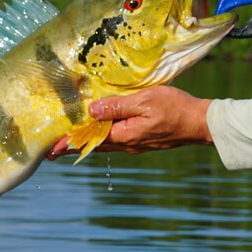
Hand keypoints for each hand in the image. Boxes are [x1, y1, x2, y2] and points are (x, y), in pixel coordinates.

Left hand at [46, 86, 211, 158]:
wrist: (200, 123)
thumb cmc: (174, 108)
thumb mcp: (145, 101)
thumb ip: (117, 106)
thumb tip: (91, 110)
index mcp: (124, 136)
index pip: (90, 140)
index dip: (69, 142)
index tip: (51, 148)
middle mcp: (127, 144)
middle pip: (94, 146)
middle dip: (73, 146)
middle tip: (52, 150)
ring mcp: (135, 144)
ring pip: (105, 144)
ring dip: (87, 142)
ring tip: (70, 142)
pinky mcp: (142, 140)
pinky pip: (116, 140)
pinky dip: (102, 138)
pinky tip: (99, 133)